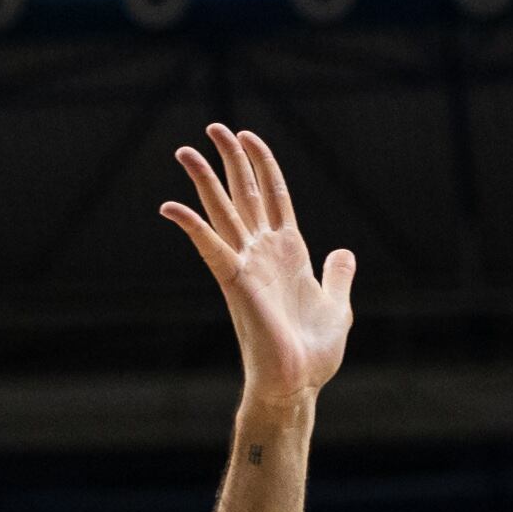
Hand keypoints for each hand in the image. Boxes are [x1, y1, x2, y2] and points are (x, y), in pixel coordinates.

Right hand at [161, 124, 354, 409]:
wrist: (297, 384)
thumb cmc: (314, 354)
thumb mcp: (337, 304)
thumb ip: (337, 274)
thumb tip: (342, 252)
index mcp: (289, 252)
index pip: (273, 195)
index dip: (263, 164)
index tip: (249, 136)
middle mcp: (263, 253)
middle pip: (243, 194)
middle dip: (230, 159)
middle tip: (213, 127)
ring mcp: (247, 265)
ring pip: (222, 211)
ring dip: (204, 180)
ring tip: (185, 150)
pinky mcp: (235, 282)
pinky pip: (210, 247)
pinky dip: (191, 226)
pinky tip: (170, 207)